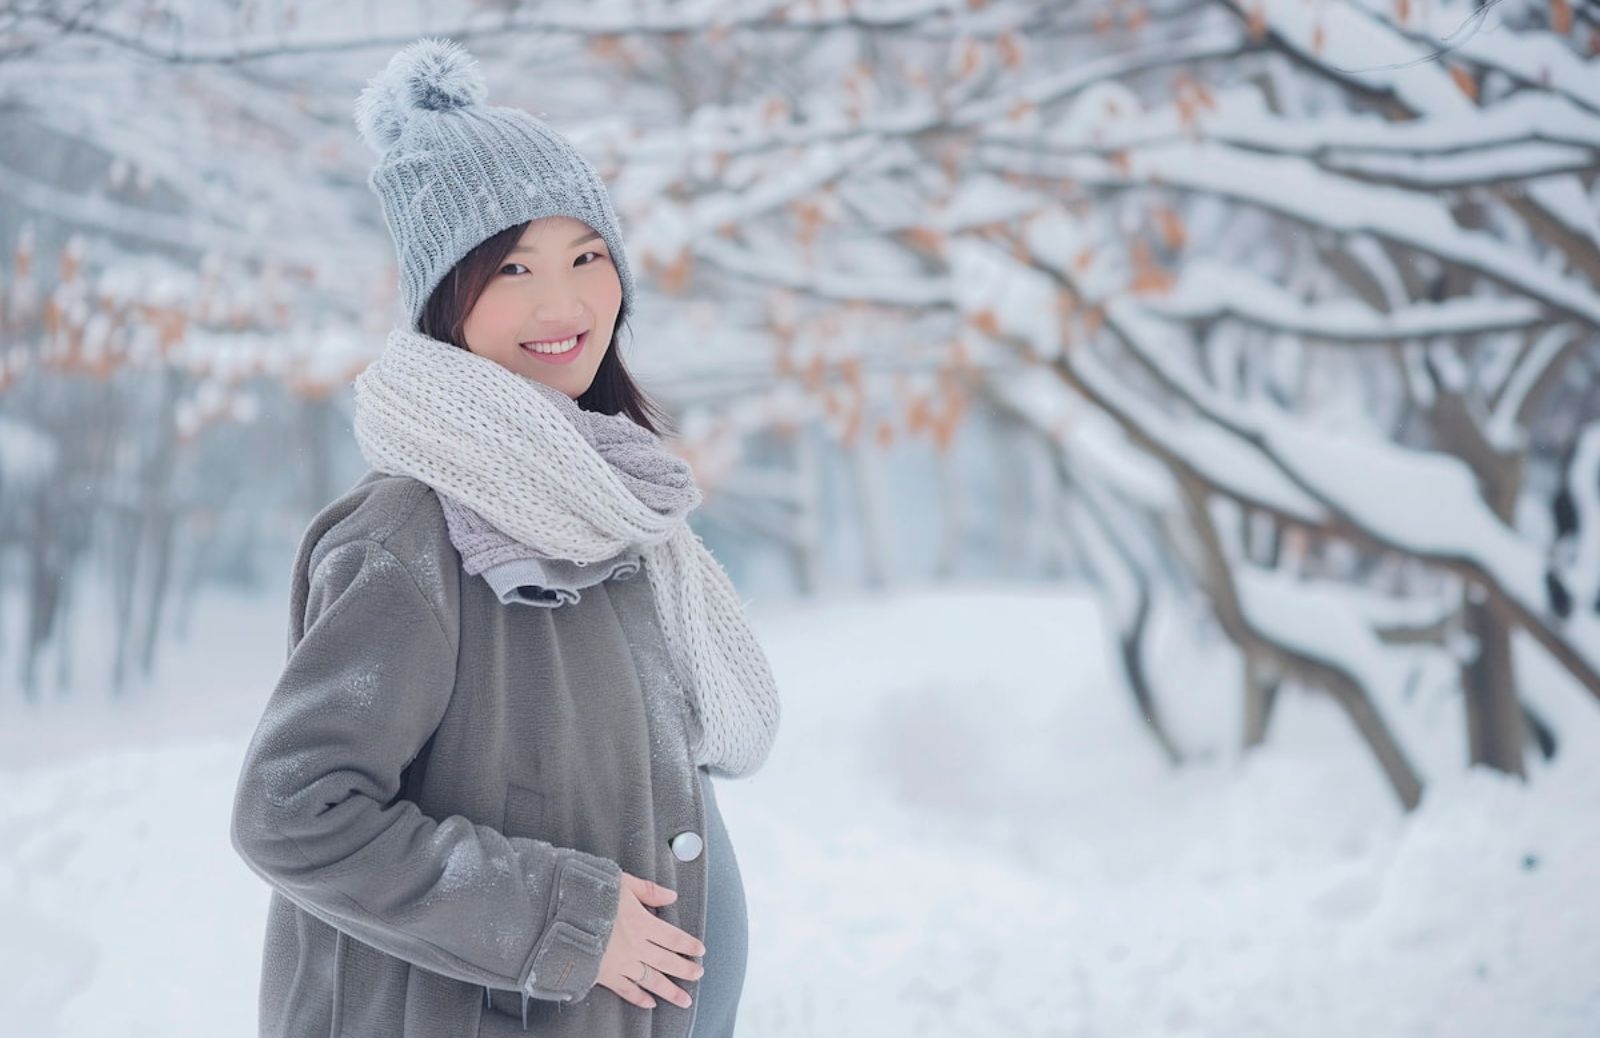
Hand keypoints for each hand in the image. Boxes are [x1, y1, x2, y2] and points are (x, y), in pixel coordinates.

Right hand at [595, 871, 705, 1008]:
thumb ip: (648, 890)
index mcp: (641, 922)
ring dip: (669, 991)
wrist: (557, 916)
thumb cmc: (588, 894)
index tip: (700, 951)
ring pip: (651, 980)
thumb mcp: (621, 882)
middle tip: (698, 975)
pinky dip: (638, 998)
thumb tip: (672, 895)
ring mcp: (620, 963)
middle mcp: (635, 946)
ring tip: (684, 1000)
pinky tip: (649, 1003)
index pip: (673, 937)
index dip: (688, 945)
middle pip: (667, 962)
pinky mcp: (604, 975)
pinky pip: (625, 990)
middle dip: (685, 970)